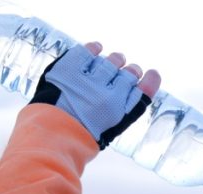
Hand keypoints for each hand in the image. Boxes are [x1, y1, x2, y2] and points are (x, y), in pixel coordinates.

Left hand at [30, 41, 162, 149]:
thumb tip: (142, 83)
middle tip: (127, 70)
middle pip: (129, 73)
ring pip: (111, 61)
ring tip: (115, 61)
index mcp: (118, 113)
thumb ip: (125, 108)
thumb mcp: (109, 128)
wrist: (50, 135)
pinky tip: (96, 49)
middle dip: (130, 71)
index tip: (152, 74)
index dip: (150, 80)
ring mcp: (89, 80)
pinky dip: (94, 49)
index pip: (143, 89)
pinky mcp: (70, 68)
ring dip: (114, 60)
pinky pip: (88, 51)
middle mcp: (108, 95)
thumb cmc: (80, 136)